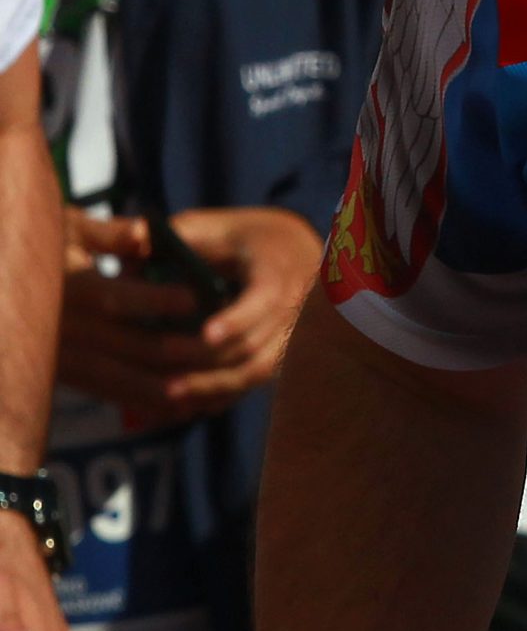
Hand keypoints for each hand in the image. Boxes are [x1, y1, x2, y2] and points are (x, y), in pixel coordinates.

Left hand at [58, 207, 324, 419]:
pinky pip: (254, 383)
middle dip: (208, 360)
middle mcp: (293, 307)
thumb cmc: (244, 235)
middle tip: (165, 365)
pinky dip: (223, 394)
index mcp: (278, 268)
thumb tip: (128, 259)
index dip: (236, 320)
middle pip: (254, 345)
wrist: (294, 250)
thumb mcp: (214, 226)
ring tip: (170, 393)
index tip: (206, 335)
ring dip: (214, 385)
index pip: (264, 300)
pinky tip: (189, 404)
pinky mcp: (280, 355)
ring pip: (257, 371)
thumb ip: (176, 239)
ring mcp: (291, 335)